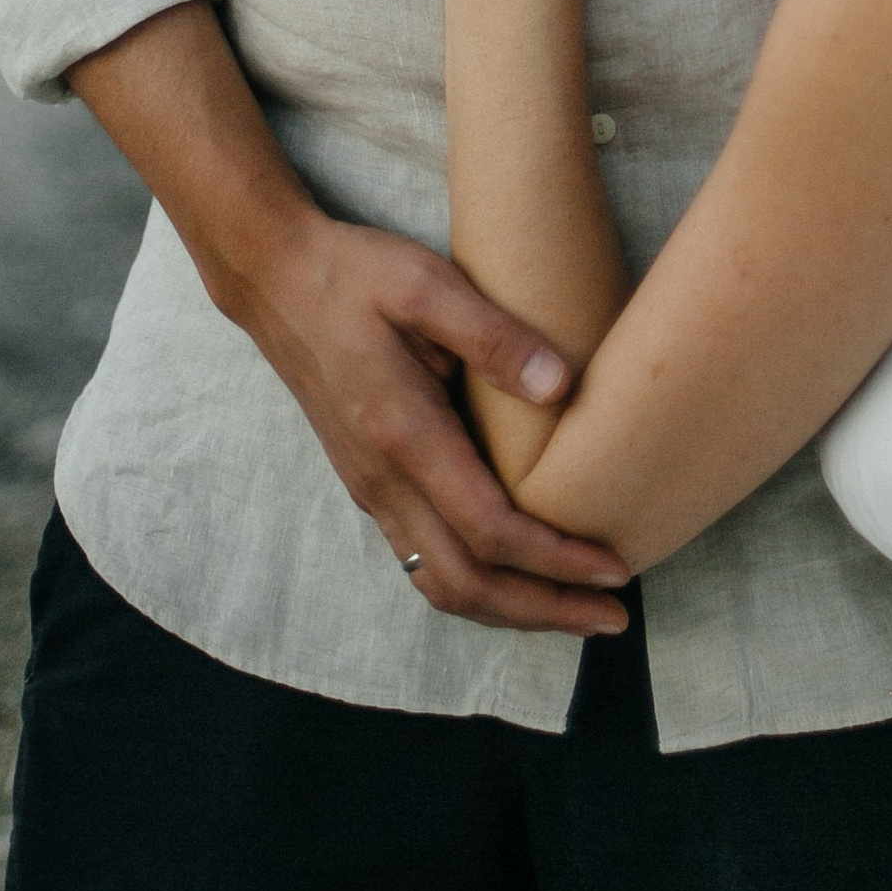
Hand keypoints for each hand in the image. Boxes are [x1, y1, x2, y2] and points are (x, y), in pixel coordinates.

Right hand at [231, 205, 633, 629]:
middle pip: (468, 583)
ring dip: (512, 609)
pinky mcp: (369, 484)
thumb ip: (492, 335)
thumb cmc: (355, 275)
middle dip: (544, 608)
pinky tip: (518, 577)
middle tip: (614, 615)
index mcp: (403, 435)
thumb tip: (561, 384)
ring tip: (576, 608)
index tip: (615, 567)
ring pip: (442, 585)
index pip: (488, 529)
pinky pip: (425, 563)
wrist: (276, 280)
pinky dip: (478, 586)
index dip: (556, 559)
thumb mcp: (426, 283)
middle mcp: (383, 480)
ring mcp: (371, 489)